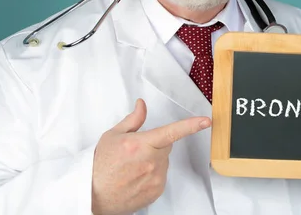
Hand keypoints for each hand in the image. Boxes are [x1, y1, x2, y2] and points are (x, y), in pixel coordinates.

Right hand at [91, 98, 210, 214]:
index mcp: (140, 144)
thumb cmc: (100, 166)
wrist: (93, 195)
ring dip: (154, 161)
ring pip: (164, 162)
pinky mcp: (157, 190)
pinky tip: (136, 178)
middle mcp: (151, 162)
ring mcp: (156, 178)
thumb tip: (142, 105)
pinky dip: (152, 175)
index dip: (191, 125)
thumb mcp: (113, 136)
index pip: (171, 132)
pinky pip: (161, 176)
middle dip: (155, 145)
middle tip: (135, 152)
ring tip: (132, 167)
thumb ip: (133, 120)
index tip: (206, 121)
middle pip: (166, 146)